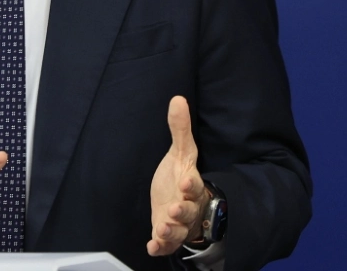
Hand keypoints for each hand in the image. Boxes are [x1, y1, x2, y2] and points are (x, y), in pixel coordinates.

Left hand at [147, 96, 206, 256]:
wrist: (182, 204)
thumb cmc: (181, 177)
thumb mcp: (180, 153)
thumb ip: (179, 129)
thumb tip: (177, 98)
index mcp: (191, 184)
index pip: (194, 184)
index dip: (191, 184)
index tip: (186, 181)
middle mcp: (188, 206)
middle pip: (189, 210)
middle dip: (182, 210)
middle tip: (173, 209)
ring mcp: (178, 223)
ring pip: (179, 230)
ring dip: (171, 231)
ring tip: (162, 229)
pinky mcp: (167, 236)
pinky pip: (166, 245)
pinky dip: (160, 246)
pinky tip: (151, 247)